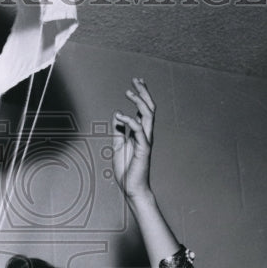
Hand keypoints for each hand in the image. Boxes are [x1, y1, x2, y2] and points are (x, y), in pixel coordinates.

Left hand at [112, 77, 154, 200]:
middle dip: (144, 92)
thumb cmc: (126, 169)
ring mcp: (146, 140)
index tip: (136, 82)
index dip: (141, 95)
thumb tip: (117, 116)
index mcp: (140, 133)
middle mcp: (145, 134)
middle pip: (149, 108)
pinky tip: (120, 116)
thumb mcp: (118, 146)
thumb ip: (118, 131)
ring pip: (148, 115)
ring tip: (129, 92)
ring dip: (139, 101)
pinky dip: (130, 121)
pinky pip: (139, 130)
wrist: (131, 187)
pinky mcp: (143, 148)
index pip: (144, 110)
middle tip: (137, 80)